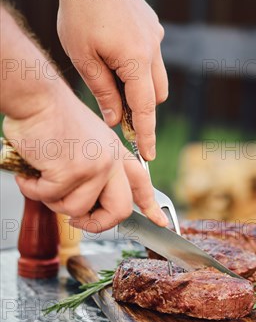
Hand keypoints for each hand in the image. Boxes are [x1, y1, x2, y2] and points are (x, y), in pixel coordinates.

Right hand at [3, 84, 167, 232]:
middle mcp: (111, 160)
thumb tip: (87, 204)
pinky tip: (29, 172)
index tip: (160, 222)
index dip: (150, 205)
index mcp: (115, 151)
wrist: (36, 97)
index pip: (140, 181)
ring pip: (78, 210)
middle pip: (120, 210)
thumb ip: (93, 168)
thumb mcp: (84, 141)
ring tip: (40, 179)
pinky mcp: (73, 172)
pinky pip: (51, 198)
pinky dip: (33, 189)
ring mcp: (96, 166)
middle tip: (76, 222)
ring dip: (53, 201)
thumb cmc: (50, 116)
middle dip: (97, 224)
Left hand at [57, 0, 167, 160]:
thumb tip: (115, 120)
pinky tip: (115, 53)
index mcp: (136, 59)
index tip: (150, 155)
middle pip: (155, 95)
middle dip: (141, 109)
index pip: (145, 108)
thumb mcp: (83, 58)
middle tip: (116, 112)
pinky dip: (139, 67)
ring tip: (111, 78)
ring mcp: (156, 36)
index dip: (147, 134)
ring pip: (156, 77)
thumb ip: (103, 92)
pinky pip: (152, 57)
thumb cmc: (79, 14)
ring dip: (140, 88)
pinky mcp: (153, 26)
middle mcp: (153, 48)